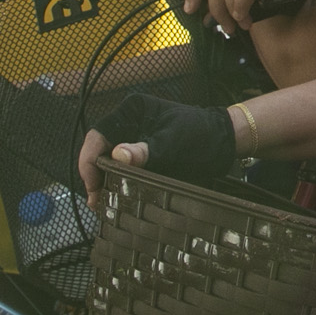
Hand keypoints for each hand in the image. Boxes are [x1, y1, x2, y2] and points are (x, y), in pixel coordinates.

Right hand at [78, 95, 237, 207]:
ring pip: (108, 161)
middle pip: (100, 149)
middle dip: (94, 175)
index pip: (98, 134)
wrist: (225, 142)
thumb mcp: (173, 144)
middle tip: (96, 202)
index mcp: (133, 109)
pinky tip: (115, 197)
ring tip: (102, 205)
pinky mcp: (143, 152)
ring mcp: (135, 137)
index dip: (89, 160)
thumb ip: (145, 151)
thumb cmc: (202, 136)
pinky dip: (117, 181)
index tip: (92, 185)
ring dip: (104, 181)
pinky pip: (122, 167)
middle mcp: (130, 122)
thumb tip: (117, 156)